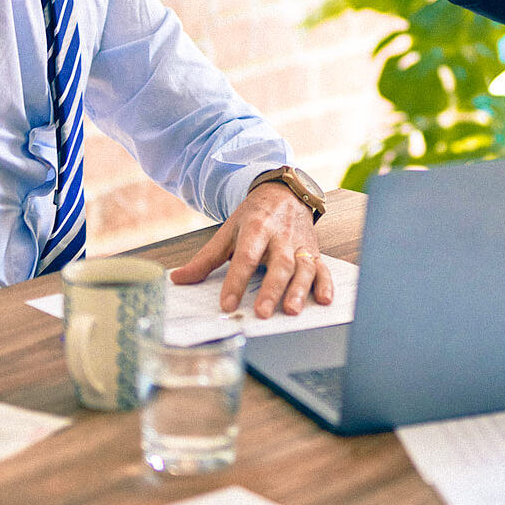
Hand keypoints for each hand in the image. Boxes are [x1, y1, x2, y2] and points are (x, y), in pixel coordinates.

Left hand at [169, 185, 334, 317]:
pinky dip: (326, 284)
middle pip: (279, 264)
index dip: (236, 281)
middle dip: (271, 289)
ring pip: (303, 268)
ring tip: (291, 310)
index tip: (227, 304)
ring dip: (299, 289)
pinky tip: (324, 300)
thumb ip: (206, 259)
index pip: (246, 256)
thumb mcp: (228, 231)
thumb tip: (178, 278)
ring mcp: (300, 245)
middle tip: (262, 312)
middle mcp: (281, 236)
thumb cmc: (255, 216)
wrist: (285, 193)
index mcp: (257, 228)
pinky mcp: (314, 252)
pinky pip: (323, 268)